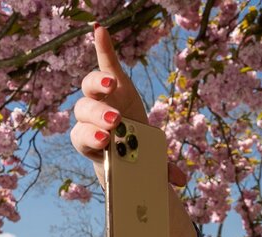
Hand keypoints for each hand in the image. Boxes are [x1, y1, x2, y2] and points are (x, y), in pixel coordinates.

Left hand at [71, 25, 186, 186]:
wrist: (125, 142)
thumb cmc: (132, 155)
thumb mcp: (145, 164)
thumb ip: (158, 170)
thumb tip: (179, 180)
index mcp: (91, 140)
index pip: (82, 137)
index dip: (90, 137)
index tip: (103, 140)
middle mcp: (90, 117)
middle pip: (85, 112)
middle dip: (98, 116)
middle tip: (115, 121)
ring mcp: (99, 97)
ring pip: (90, 89)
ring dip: (98, 84)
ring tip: (111, 85)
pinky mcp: (112, 80)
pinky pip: (105, 62)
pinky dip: (103, 47)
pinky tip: (100, 30)